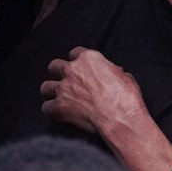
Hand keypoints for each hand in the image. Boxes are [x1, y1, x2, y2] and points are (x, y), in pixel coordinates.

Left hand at [41, 47, 171, 170]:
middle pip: (55, 66)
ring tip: (56, 97)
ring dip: (50, 91)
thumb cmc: (126, 98)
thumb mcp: (125, 77)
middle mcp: (72, 70)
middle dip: (58, 73)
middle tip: (64, 81)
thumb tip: (114, 73)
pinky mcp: (59, 106)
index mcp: (89, 58)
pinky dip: (50, 111)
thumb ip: (113, 72)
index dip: (76, 61)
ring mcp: (63, 88)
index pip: (75, 53)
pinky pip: (46, 107)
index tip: (78, 67)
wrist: (120, 118)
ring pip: (45, 86)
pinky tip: (55, 114)